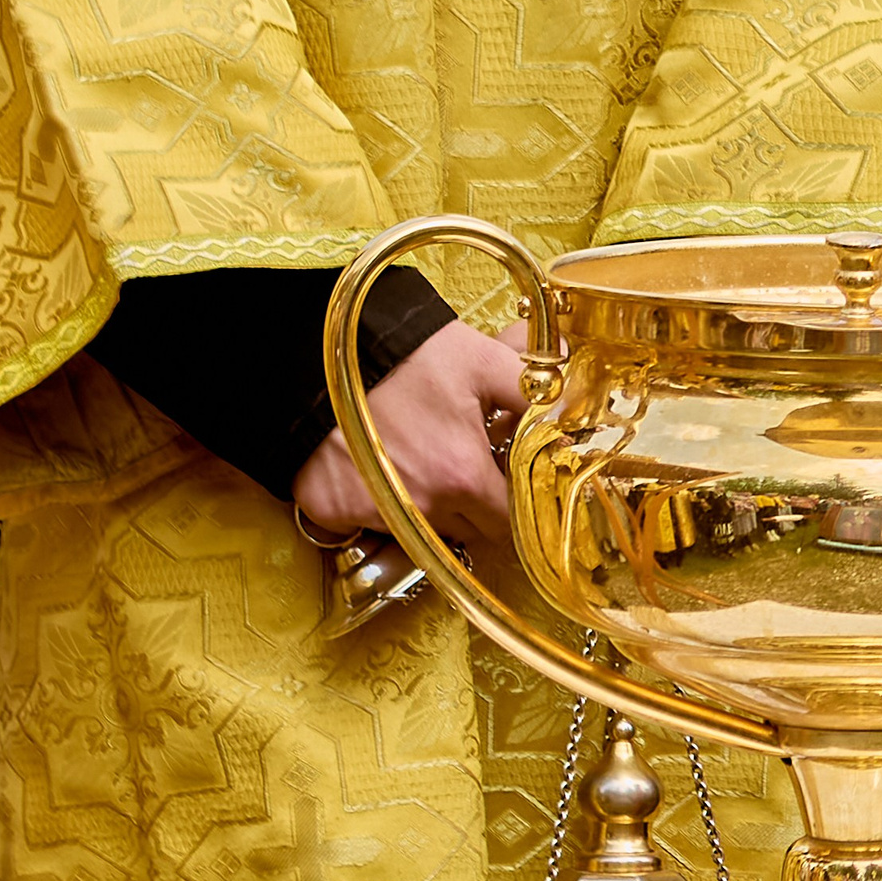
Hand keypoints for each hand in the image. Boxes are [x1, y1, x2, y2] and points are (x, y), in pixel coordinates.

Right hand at [293, 322, 524, 546]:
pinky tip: (377, 464)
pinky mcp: (331, 511)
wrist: (313, 349)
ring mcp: (372, 515)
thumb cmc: (402, 354)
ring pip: (421, 529)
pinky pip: (368, 522)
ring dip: (429, 505)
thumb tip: (568, 408)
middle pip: (468, 531)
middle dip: (475, 503)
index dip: (514, 499)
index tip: (508, 476)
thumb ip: (533, 390)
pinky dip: (377, 502)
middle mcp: (420, 509)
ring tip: (421, 454)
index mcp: (463, 478)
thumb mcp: (480, 360)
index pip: (510, 522)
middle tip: (464, 458)